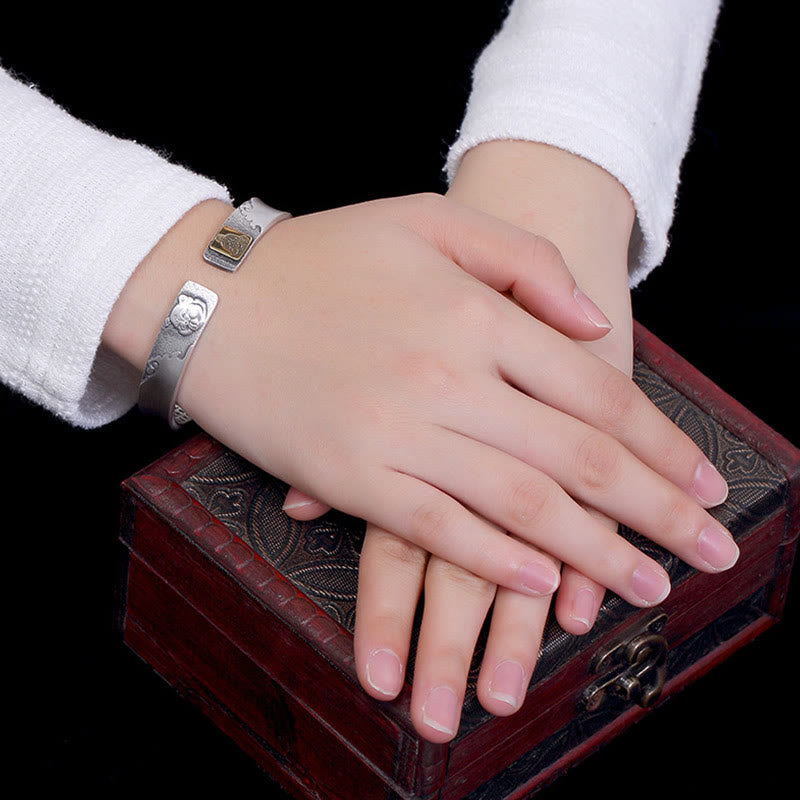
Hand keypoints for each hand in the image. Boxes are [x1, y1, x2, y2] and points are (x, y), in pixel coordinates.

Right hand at [108, 193, 731, 607]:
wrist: (209, 299)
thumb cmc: (319, 257)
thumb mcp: (425, 221)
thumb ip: (520, 259)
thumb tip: (591, 326)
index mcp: (473, 312)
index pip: (595, 391)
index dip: (660, 443)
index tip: (704, 482)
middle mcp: (448, 376)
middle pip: (578, 457)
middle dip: (657, 511)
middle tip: (710, 550)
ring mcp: (399, 433)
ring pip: (522, 504)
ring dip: (595, 553)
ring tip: (648, 586)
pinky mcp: (352, 478)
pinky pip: (443, 530)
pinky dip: (502, 560)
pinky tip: (547, 585)